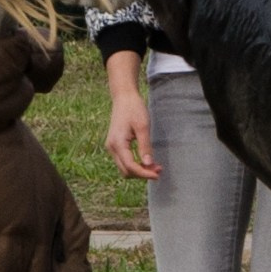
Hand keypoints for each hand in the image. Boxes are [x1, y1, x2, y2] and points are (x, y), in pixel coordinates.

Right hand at [104, 56, 156, 180]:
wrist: (123, 97)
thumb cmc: (134, 108)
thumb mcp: (143, 127)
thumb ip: (145, 146)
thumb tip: (149, 164)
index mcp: (117, 143)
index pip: (130, 166)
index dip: (144, 173)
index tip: (158, 174)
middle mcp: (111, 147)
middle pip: (126, 171)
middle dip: (142, 173)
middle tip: (159, 169)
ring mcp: (111, 147)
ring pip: (124, 168)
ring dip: (139, 170)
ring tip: (155, 166)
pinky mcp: (114, 145)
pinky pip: (124, 161)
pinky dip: (135, 164)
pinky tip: (146, 160)